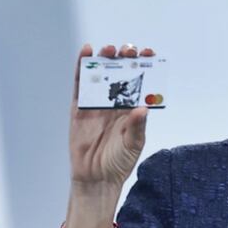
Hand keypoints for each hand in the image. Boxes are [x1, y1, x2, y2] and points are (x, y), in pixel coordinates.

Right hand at [69, 43, 154, 189]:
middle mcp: (114, 103)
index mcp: (131, 108)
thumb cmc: (119, 162)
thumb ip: (136, 127)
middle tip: (129, 51)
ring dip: (105, 59)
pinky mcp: (79, 108)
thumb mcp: (133, 145)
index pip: (139, 82)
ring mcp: (96, 104)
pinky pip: (80, 85)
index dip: (144, 66)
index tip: (148, 54)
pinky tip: (86, 52)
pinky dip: (81, 67)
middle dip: (125, 59)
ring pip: (101, 75)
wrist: (96, 178)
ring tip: (110, 49)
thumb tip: (142, 107)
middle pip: (120, 74)